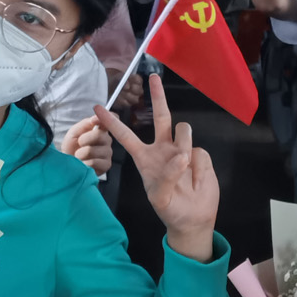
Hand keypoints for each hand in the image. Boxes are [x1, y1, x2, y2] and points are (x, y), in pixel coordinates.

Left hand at [60, 116, 112, 176]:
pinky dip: (84, 163)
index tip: (94, 121)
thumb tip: (96, 118)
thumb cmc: (72, 147)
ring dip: (81, 154)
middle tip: (79, 144)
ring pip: (93, 150)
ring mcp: (108, 153)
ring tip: (80, 156)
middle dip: (83, 140)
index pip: (113, 118)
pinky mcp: (106, 165)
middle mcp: (107, 140)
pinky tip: (84, 164)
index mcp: (101, 129)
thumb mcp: (75, 131)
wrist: (68, 164)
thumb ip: (86, 123)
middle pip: (99, 135)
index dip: (107, 117)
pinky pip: (93, 162)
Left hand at [95, 74, 217, 260]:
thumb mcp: (160, 198)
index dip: (112, 123)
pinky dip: (199, 168)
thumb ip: (167, 177)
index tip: (97, 108)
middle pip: (160, 117)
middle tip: (153, 76)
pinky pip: (200, 152)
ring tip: (185, 171)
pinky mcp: (200, 156)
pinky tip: (196, 180)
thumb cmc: (170, 209)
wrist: (193, 219)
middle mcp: (163, 149)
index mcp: (145, 158)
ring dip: (184, 146)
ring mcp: (182, 150)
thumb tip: (180, 157)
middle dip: (157, 96)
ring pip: (184, 132)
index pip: (125, 136)